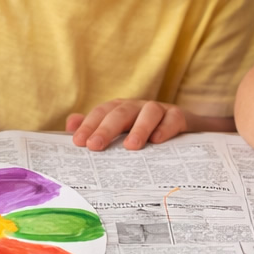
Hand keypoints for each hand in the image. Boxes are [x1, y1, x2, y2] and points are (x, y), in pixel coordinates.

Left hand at [67, 99, 188, 150]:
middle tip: (94, 146)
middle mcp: (138, 107)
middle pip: (121, 112)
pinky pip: (173, 119)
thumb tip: (70, 124)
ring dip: (139, 128)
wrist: (184, 131)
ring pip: (149, 112)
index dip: (89, 125)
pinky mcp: (179, 116)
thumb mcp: (120, 132)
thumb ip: (95, 128)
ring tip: (131, 147)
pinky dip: (166, 128)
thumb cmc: (145, 133)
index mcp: (121, 109)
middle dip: (106, 128)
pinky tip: (157, 141)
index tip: (78, 142)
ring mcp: (160, 110)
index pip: (101, 113)